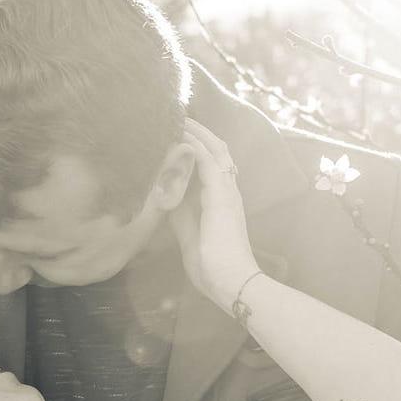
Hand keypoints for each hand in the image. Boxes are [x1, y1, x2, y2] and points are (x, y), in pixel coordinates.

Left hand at [165, 119, 260, 313]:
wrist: (232, 283)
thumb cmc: (213, 268)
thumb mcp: (189, 237)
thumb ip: (181, 217)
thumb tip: (168, 199)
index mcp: (222, 203)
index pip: (212, 167)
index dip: (197, 150)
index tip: (178, 136)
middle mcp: (228, 192)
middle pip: (218, 151)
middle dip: (199, 133)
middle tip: (178, 118)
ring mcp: (227, 191)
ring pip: (215, 150)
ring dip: (196, 133)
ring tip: (178, 118)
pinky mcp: (221, 195)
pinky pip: (209, 160)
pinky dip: (195, 145)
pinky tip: (180, 134)